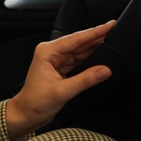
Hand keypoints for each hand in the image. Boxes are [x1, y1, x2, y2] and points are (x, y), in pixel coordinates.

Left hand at [5, 18, 116, 139]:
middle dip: (96, 37)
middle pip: (78, 42)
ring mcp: (56, 60)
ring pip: (79, 50)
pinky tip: (100, 56)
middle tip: (114, 31)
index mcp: (47, 52)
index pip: (75, 39)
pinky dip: (90, 58)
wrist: (26, 115)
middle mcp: (51, 52)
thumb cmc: (35, 103)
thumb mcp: (62, 92)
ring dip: (94, 47)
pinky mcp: (60, 68)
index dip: (94, 32)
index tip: (109, 25)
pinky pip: (78, 60)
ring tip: (111, 42)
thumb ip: (85, 80)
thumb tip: (104, 70)